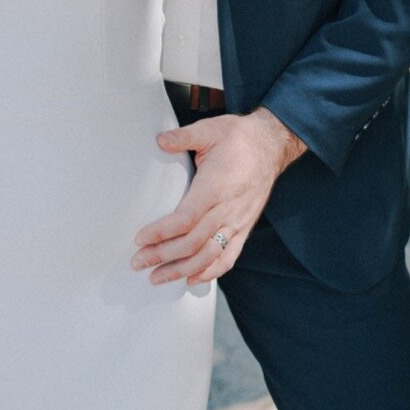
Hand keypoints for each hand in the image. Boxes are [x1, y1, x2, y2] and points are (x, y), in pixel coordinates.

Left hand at [133, 108, 305, 285]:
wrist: (272, 145)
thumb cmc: (238, 138)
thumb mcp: (209, 130)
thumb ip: (183, 137)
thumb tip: (160, 140)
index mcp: (215, 187)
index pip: (185, 219)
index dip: (162, 233)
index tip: (140, 239)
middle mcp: (227, 209)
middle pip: (193, 242)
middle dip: (163, 256)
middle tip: (137, 263)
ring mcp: (237, 221)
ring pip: (209, 255)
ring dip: (182, 270)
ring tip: (158, 278)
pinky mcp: (244, 227)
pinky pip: (229, 256)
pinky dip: (211, 271)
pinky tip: (192, 279)